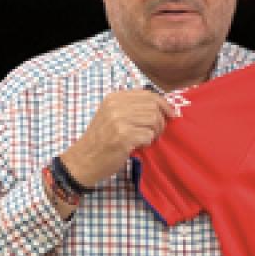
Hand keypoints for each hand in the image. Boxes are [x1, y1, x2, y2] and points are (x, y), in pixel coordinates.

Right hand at [59, 90, 177, 187]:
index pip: (147, 94)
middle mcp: (115, 106)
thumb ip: (131, 108)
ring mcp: (118, 121)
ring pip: (154, 120)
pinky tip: (138, 146)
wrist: (83, 161)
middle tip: (155, 133)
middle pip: (153, 107)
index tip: (171, 114)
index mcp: (113, 98)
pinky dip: (147, 143)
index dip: (164, 104)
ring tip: (145, 140)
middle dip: (160, 121)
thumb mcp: (111, 116)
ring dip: (155, 133)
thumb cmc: (100, 140)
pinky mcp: (123, 137)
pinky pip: (149, 136)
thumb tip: (162, 105)